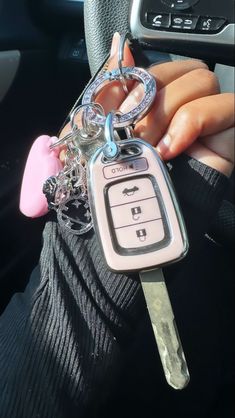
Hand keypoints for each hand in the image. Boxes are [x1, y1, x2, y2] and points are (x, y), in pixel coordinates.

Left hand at [60, 32, 234, 176]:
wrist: (132, 223)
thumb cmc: (112, 183)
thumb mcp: (96, 133)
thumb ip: (107, 91)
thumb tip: (121, 48)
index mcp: (151, 107)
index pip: (153, 69)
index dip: (135, 77)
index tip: (118, 96)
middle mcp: (179, 109)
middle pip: (179, 67)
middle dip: (151, 96)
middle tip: (132, 132)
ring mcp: (204, 122)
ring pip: (201, 79)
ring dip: (169, 110)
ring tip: (151, 145)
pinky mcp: (225, 137)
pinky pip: (224, 105)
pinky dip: (193, 121)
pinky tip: (170, 149)